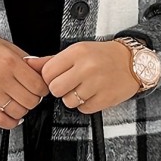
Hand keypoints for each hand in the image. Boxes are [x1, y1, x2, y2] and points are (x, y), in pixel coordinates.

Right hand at [0, 30, 49, 129]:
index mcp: (10, 61)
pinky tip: (13, 117)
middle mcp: (1, 77)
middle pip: (31, 100)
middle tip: (29, 93)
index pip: (39, 85)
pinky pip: (0, 120)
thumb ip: (29, 61)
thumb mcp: (9, 47)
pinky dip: (11, 122)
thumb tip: (48, 70)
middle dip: (34, 99)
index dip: (43, 88)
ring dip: (23, 110)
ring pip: (18, 111)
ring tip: (19, 101)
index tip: (40, 87)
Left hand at [23, 41, 139, 112]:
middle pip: (55, 89)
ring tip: (84, 87)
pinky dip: (86, 104)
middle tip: (70, 83)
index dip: (49, 78)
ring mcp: (97, 83)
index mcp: (77, 52)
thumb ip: (51, 60)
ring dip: (73, 98)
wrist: (132, 62)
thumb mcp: (76, 51)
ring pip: (68, 101)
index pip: (47, 72)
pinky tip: (93, 93)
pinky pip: (83, 109)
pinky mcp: (105, 98)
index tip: (57, 77)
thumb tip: (28, 64)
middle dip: (60, 89)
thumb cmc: (102, 56)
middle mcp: (86, 67)